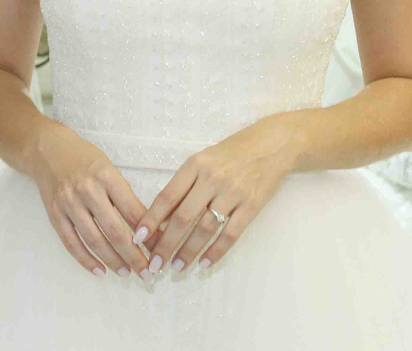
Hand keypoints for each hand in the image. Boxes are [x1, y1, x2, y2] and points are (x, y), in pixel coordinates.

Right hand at [28, 123, 149, 277]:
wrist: (47, 150)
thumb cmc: (84, 159)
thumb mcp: (109, 169)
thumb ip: (125, 195)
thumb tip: (148, 227)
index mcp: (106, 177)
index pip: (132, 211)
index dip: (148, 235)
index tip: (160, 251)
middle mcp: (87, 190)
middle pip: (114, 230)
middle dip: (134, 256)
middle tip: (147, 273)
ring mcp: (69, 203)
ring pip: (94, 240)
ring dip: (112, 261)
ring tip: (127, 273)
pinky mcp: (55, 214)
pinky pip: (71, 242)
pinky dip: (86, 260)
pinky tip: (100, 271)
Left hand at [136, 117, 299, 274]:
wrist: (273, 144)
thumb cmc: (233, 152)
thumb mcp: (204, 159)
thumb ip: (185, 184)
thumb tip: (162, 216)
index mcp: (195, 165)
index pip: (167, 196)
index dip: (151, 219)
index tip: (138, 238)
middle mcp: (212, 178)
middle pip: (183, 217)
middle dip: (165, 244)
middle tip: (154, 264)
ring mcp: (233, 193)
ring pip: (204, 229)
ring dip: (188, 252)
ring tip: (176, 267)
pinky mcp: (251, 206)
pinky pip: (230, 234)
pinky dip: (216, 252)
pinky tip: (204, 264)